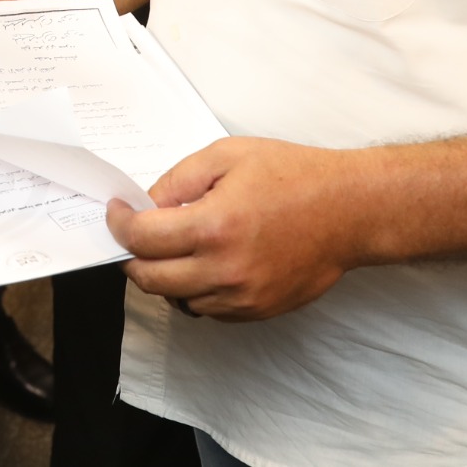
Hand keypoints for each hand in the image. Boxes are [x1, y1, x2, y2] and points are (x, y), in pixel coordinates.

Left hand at [105, 138, 380, 322]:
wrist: (348, 211)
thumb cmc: (293, 176)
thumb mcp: (228, 155)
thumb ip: (179, 180)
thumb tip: (147, 205)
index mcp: (213, 225)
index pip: (141, 239)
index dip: (119, 224)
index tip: (117, 212)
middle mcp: (223, 269)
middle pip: (149, 279)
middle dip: (132, 256)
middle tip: (135, 234)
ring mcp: (241, 296)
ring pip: (176, 299)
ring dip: (165, 275)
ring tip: (178, 246)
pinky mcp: (256, 311)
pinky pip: (207, 310)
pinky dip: (196, 290)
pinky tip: (208, 263)